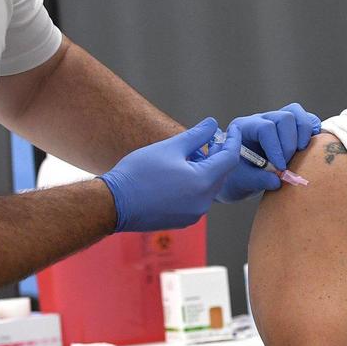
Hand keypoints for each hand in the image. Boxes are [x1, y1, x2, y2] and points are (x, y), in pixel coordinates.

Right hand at [99, 117, 239, 231]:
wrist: (113, 204)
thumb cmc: (138, 173)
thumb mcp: (170, 148)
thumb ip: (196, 135)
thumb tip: (213, 124)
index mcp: (202, 183)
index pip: (230, 158)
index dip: (233, 140)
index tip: (233, 129)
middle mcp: (203, 202)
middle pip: (221, 173)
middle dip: (216, 155)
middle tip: (205, 139)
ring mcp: (194, 214)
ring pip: (209, 186)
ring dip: (205, 169)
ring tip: (187, 155)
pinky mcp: (184, 220)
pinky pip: (198, 198)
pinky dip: (196, 184)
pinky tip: (180, 173)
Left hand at [215, 103, 321, 202]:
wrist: (236, 178)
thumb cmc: (235, 178)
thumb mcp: (240, 182)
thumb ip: (256, 180)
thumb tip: (277, 180)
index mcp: (244, 128)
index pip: (265, 127)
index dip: (276, 147)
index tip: (280, 168)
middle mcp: (260, 120)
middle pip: (284, 117)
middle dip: (290, 143)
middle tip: (287, 163)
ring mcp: (275, 121)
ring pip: (296, 112)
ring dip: (303, 134)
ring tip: (301, 153)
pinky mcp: (289, 128)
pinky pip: (306, 119)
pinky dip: (312, 129)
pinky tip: (311, 146)